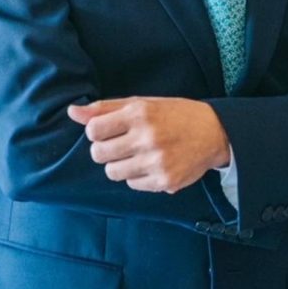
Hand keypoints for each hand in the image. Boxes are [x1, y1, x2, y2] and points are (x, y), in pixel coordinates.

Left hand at [67, 97, 229, 193]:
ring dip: (121, 165)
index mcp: (139, 114)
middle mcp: (147, 138)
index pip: (93, 130)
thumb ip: (105, 108)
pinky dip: (139, 177)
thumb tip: (72, 112)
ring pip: (113, 173)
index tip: (109, 131)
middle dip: (106, 150)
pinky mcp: (165, 181)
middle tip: (123, 144)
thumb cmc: (174, 115)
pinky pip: (133, 185)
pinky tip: (153, 165)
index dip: (97, 132)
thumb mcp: (142, 103)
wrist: (215, 133)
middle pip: (98, 155)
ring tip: (138, 155)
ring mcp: (156, 162)